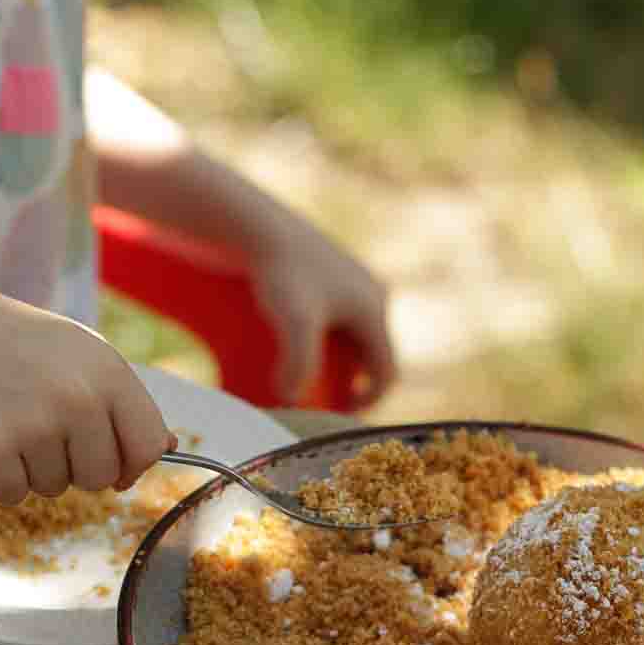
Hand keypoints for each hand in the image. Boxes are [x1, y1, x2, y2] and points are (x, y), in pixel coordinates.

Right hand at [0, 270, 171, 503]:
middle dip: (71, 467)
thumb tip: (168, 449)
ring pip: (53, 488)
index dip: (129, 464)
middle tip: (36, 427)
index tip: (108, 461)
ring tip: (4, 418)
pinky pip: (11, 494)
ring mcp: (36, 423)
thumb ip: (119, 401)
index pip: (148, 447)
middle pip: (100, 478)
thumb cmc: (10, 343)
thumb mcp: (77, 354)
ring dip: (28, 468)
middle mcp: (79, 397)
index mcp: (108, 372)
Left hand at [248, 217, 394, 405]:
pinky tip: (295, 345)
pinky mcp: (328, 272)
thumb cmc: (279, 273)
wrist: (257, 225)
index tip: (339, 419)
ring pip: (353, 334)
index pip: (386, 372)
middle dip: (352, 383)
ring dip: (338, 362)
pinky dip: (324, 338)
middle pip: (371, 354)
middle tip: (323, 405)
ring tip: (307, 379)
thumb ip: (299, 363)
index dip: (368, 402)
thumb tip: (292, 399)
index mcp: (373, 309)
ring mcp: (350, 280)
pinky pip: (336, 315)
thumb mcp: (294, 321)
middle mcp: (370, 292)